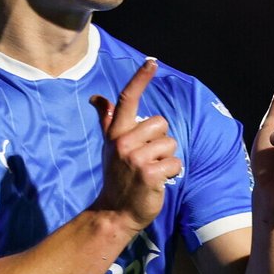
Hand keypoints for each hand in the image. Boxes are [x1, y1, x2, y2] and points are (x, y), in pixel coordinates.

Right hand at [89, 59, 182, 232]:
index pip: (127, 99)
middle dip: (161, 141)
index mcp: (116, 133)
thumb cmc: (117, 177)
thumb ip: (108, 121)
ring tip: (151, 171)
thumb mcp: (110, 146)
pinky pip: (175, 162)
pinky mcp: (149, 173)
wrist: (115, 212)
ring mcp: (135, 158)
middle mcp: (123, 142)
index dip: (141, 79)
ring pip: (171, 144)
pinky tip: (157, 181)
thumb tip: (98, 98)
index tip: (152, 62)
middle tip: (147, 159)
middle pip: (161, 124)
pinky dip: (171, 173)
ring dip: (167, 159)